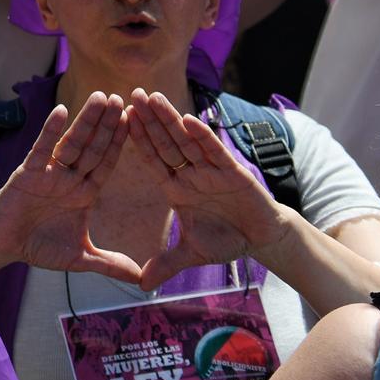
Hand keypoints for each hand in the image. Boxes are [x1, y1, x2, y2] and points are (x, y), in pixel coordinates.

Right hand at [0, 92, 143, 284]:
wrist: (4, 246)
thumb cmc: (39, 247)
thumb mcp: (81, 258)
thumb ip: (110, 264)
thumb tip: (141, 279)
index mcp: (84, 192)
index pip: (107, 163)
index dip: (122, 143)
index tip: (138, 121)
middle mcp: (69, 177)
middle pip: (94, 146)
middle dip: (109, 124)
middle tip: (124, 97)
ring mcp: (49, 172)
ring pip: (73, 142)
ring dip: (87, 120)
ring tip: (102, 96)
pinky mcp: (28, 173)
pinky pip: (42, 149)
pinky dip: (51, 131)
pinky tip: (61, 112)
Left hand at [124, 90, 288, 290]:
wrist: (262, 240)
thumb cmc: (227, 239)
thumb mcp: (191, 254)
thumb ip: (166, 264)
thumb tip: (141, 285)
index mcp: (175, 187)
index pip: (151, 159)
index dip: (135, 139)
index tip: (116, 119)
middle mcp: (190, 173)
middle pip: (164, 142)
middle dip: (147, 119)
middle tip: (129, 94)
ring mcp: (210, 170)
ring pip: (185, 141)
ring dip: (169, 119)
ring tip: (151, 97)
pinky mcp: (233, 172)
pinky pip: (214, 151)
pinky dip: (202, 136)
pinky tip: (188, 119)